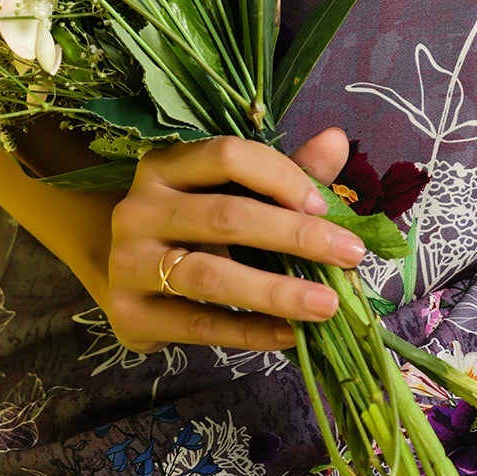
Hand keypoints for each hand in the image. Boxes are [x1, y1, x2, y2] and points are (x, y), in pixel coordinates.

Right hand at [103, 127, 363, 354]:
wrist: (125, 276)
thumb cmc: (191, 225)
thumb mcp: (230, 192)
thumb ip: (283, 171)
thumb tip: (336, 140)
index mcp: (165, 165)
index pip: (228, 156)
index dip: (281, 176)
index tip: (325, 205)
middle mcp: (139, 208)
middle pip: (227, 216)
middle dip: (296, 236)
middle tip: (351, 255)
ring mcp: (128, 264)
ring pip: (212, 276)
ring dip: (276, 292)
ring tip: (327, 305)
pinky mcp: (129, 316)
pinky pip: (200, 326)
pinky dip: (250, 332)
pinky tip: (290, 335)